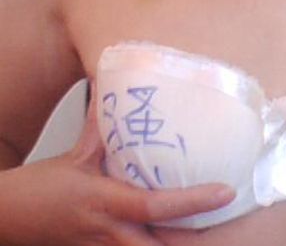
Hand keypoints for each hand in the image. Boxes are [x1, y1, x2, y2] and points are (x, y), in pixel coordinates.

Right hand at [0, 107, 234, 245]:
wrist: (5, 219)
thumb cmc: (38, 189)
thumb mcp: (75, 155)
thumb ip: (101, 126)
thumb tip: (113, 91)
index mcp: (104, 202)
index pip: (156, 205)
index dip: (193, 201)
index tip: (225, 192)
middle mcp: (109, 231)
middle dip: (196, 242)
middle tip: (227, 222)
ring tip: (210, 231)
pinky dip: (159, 245)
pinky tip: (176, 235)